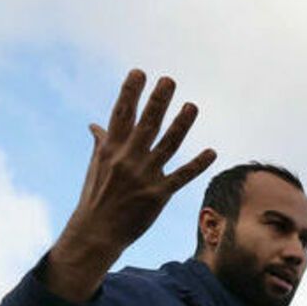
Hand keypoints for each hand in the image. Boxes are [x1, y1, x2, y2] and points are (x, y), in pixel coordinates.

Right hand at [46, 69, 215, 301]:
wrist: (97, 232)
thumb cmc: (96, 197)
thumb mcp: (96, 167)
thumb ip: (102, 143)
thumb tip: (95, 125)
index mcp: (111, 149)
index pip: (121, 115)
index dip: (130, 93)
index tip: (139, 73)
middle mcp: (127, 159)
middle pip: (146, 125)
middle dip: (158, 102)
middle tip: (169, 81)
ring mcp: (144, 176)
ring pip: (167, 145)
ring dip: (181, 125)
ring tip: (192, 106)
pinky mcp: (159, 194)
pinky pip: (182, 175)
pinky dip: (197, 164)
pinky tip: (211, 152)